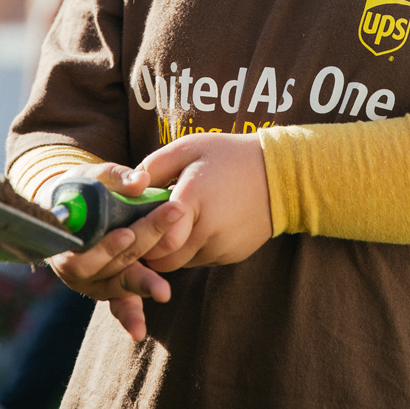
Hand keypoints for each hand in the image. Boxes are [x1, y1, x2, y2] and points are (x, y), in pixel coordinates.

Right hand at [42, 162, 187, 341]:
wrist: (70, 209)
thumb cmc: (80, 189)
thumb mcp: (91, 176)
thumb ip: (114, 177)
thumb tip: (142, 181)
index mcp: (68, 240)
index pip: (85, 247)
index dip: (104, 244)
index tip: (127, 234)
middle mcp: (78, 267)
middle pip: (110, 262)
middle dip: (142, 246)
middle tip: (170, 228)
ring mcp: (95, 281)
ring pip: (120, 283)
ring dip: (143, 284)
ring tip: (164, 292)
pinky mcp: (111, 288)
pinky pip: (120, 305)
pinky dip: (130, 317)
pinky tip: (139, 333)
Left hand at [138, 132, 271, 270]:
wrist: (280, 174)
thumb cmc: (229, 156)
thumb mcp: (188, 148)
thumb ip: (153, 167)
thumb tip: (129, 189)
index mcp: (193, 200)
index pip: (157, 240)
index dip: (142, 237)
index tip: (134, 226)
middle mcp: (208, 231)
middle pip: (165, 260)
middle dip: (152, 248)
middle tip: (148, 228)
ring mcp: (222, 247)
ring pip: (182, 262)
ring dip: (174, 249)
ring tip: (177, 221)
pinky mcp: (233, 256)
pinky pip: (202, 259)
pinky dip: (194, 248)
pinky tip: (201, 223)